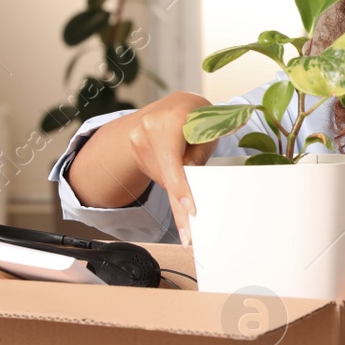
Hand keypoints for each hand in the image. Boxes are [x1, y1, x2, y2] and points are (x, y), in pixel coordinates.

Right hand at [67, 91, 215, 238]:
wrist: (163, 109)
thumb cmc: (192, 116)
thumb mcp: (207, 124)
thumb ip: (203, 146)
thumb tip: (196, 172)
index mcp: (170, 118)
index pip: (173, 158)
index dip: (181, 186)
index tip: (189, 208)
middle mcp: (148, 129)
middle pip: (167, 174)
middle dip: (180, 205)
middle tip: (189, 235)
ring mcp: (138, 142)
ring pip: (164, 179)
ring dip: (179, 193)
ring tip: (192, 218)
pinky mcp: (137, 154)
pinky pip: (159, 176)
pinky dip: (172, 189)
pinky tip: (182, 208)